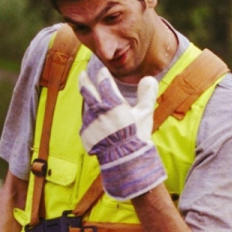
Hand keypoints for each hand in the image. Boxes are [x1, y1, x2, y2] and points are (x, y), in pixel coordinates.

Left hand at [79, 67, 165, 200]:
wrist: (124, 160)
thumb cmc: (137, 136)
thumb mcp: (145, 114)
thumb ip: (147, 95)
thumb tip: (149, 78)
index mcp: (112, 103)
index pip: (104, 82)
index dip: (103, 75)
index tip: (102, 72)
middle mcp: (97, 110)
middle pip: (86, 90)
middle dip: (84, 80)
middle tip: (83, 74)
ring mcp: (89, 123)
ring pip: (87, 108)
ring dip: (90, 105)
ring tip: (95, 105)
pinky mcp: (85, 135)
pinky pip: (87, 126)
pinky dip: (92, 123)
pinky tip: (99, 127)